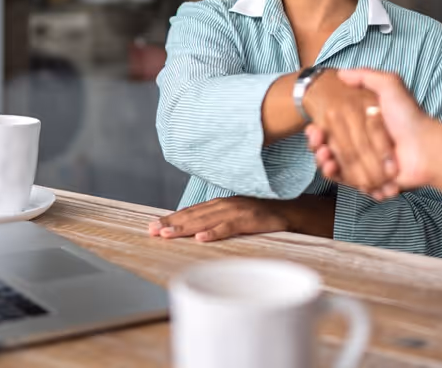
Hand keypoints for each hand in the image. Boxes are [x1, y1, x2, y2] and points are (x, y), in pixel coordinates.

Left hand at [148, 197, 291, 242]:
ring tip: (167, 234)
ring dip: (185, 228)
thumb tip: (195, 232)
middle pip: (193, 215)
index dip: (171, 218)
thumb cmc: (260, 218)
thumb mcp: (234, 217)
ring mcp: (236, 211)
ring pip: (205, 220)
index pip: (190, 211)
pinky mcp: (249, 220)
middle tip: (152, 230)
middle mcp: (224, 204)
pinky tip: (201, 238)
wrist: (289, 211)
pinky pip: (228, 227)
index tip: (152, 225)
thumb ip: (216, 221)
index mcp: (219, 204)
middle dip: (171, 223)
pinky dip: (214, 232)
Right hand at [302, 70, 396, 192]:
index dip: (319, 131)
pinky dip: (336, 175)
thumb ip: (366, 76)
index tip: (313, 128)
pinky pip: (346, 181)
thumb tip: (341, 73)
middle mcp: (363, 145)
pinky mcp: (369, 181)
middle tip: (316, 142)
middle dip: (318, 146)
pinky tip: (331, 166)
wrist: (425, 148)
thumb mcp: (390, 85)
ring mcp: (365, 164)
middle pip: (330, 148)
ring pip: (334, 165)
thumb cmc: (408, 116)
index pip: (333, 130)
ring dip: (323, 161)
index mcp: (363, 126)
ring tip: (323, 155)